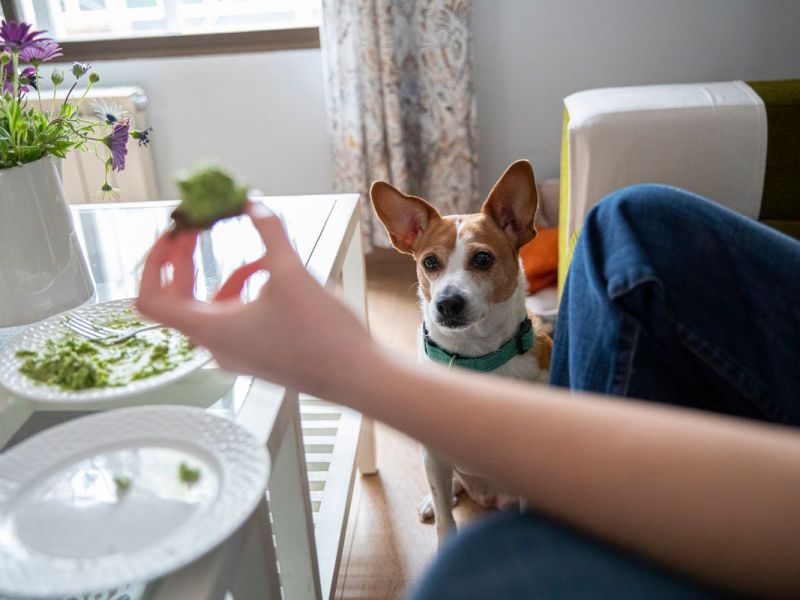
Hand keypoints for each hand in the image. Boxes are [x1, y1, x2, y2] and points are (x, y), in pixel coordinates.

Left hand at [136, 201, 372, 393]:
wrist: (358, 377)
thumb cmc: (322, 336)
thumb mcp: (292, 272)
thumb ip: (268, 231)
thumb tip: (253, 203)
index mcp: (211, 330)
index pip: (151, 299)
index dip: (153, 262)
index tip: (175, 234)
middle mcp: (217, 345)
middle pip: (179, 299)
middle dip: (188, 259)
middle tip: (203, 229)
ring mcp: (238, 353)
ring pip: (212, 307)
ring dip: (224, 275)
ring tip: (255, 254)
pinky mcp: (259, 353)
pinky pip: (236, 317)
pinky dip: (245, 292)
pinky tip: (274, 276)